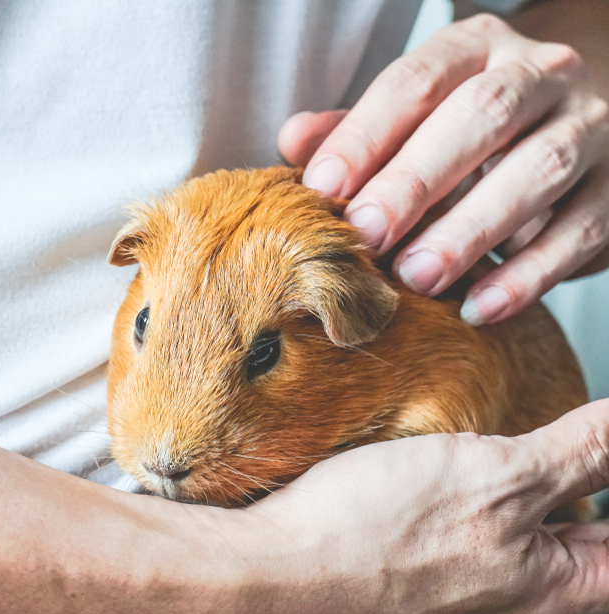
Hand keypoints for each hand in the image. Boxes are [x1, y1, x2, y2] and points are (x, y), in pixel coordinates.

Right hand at [244, 399, 608, 613]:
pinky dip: (470, 507)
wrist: (274, 569)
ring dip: (520, 496)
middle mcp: (516, 610)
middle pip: (581, 545)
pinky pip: (465, 547)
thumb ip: (584, 449)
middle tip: (564, 439)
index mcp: (559, 595)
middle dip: (580, 487)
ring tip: (503, 448)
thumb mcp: (498, 474)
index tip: (601, 449)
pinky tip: (442, 473)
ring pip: (518, 542)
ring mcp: (461, 603)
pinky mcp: (415, 586)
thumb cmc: (375, 534)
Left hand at [277, 14, 608, 325]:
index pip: (417, 78)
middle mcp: (540, 75)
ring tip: (417, 277)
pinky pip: (580, 232)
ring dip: (472, 229)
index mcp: (476, 47)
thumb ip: (354, 132)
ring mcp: (589, 129)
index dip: (366, 134)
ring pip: (538, 170)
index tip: (322, 189)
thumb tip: (293, 140)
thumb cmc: (462, 133)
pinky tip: (479, 307)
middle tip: (367, 234)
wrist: (565, 127)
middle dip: (417, 178)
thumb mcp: (409, 121)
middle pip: (482, 115)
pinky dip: (528, 276)